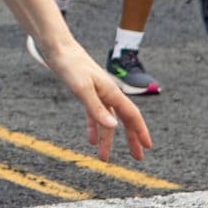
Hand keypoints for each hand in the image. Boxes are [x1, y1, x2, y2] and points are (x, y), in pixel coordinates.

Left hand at [45, 43, 151, 162]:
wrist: (58, 49)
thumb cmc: (71, 66)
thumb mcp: (82, 89)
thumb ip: (97, 108)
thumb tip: (114, 127)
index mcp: (112, 92)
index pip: (132, 115)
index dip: (141, 131)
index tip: (148, 147)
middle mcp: (108, 93)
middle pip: (124, 120)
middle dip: (131, 139)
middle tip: (137, 158)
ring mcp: (98, 93)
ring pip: (107, 120)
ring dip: (107, 139)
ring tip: (104, 158)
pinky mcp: (86, 93)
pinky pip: (94, 114)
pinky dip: (94, 128)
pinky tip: (91, 140)